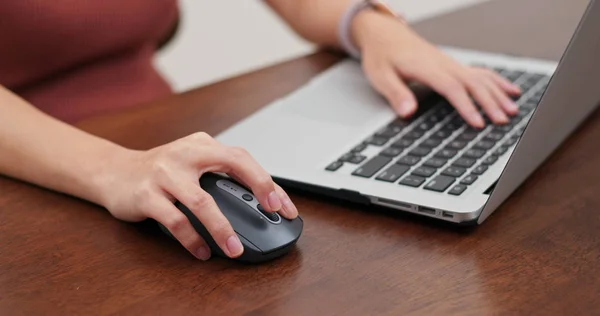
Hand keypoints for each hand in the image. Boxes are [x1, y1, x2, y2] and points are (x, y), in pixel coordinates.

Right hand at [97, 132, 297, 260]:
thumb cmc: (160, 171)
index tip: (284, 205)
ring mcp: (164, 173)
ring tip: (232, 249)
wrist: (113, 172)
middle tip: (273, 213)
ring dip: (221, 228)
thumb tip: (257, 202)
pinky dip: (192, 239)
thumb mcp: (191, 162)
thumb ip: (218, 173)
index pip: (243, 158)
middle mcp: (186, 153)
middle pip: (232, 164)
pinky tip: (202, 251)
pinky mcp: (145, 195)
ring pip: (201, 201)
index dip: (267, 181)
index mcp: (202, 144)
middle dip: (260, 187)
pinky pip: (175, 221)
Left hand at [351, 11, 521, 127]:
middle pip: (472, 83)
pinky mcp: (452, 65)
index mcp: (427, 67)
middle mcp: (443, 64)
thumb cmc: (381, 56)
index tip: (478, 123)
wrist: (384, 34)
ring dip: (498, 94)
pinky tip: (511, 91)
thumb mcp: (380, 76)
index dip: (466, 106)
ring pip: (480, 78)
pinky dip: (497, 82)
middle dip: (489, 103)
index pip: (451, 88)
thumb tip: (407, 111)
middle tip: (502, 121)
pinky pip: (480, 72)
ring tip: (513, 111)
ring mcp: (450, 64)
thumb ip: (395, 93)